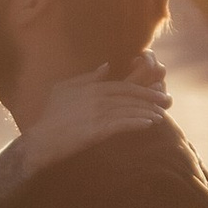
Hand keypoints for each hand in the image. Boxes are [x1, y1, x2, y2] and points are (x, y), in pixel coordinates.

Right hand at [18, 56, 168, 163]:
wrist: (41, 140)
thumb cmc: (50, 116)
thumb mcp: (63, 89)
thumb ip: (86, 78)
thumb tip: (106, 67)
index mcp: (91, 88)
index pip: (124, 86)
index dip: (144, 90)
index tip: (159, 93)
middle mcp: (95, 99)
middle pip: (130, 97)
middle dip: (151, 99)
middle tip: (167, 103)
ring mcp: (96, 114)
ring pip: (128, 110)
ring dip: (147, 112)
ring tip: (161, 116)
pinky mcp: (95, 130)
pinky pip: (121, 124)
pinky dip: (136, 123)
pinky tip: (148, 124)